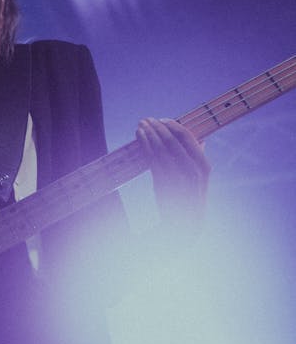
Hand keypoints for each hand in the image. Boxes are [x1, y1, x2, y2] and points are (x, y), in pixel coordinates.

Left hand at [136, 117, 210, 242]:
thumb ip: (199, 160)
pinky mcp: (163, 181)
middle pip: (171, 139)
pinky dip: (144, 143)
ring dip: (148, 132)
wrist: (183, 225)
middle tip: (147, 119)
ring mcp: (177, 175)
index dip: (173, 125)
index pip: (188, 137)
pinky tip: (139, 136)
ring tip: (140, 124)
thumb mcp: (200, 181)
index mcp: (203, 166)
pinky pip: (151, 156)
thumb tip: (202, 141)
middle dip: (157, 126)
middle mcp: (192, 169)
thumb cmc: (190, 198)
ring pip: (159, 146)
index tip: (162, 120)